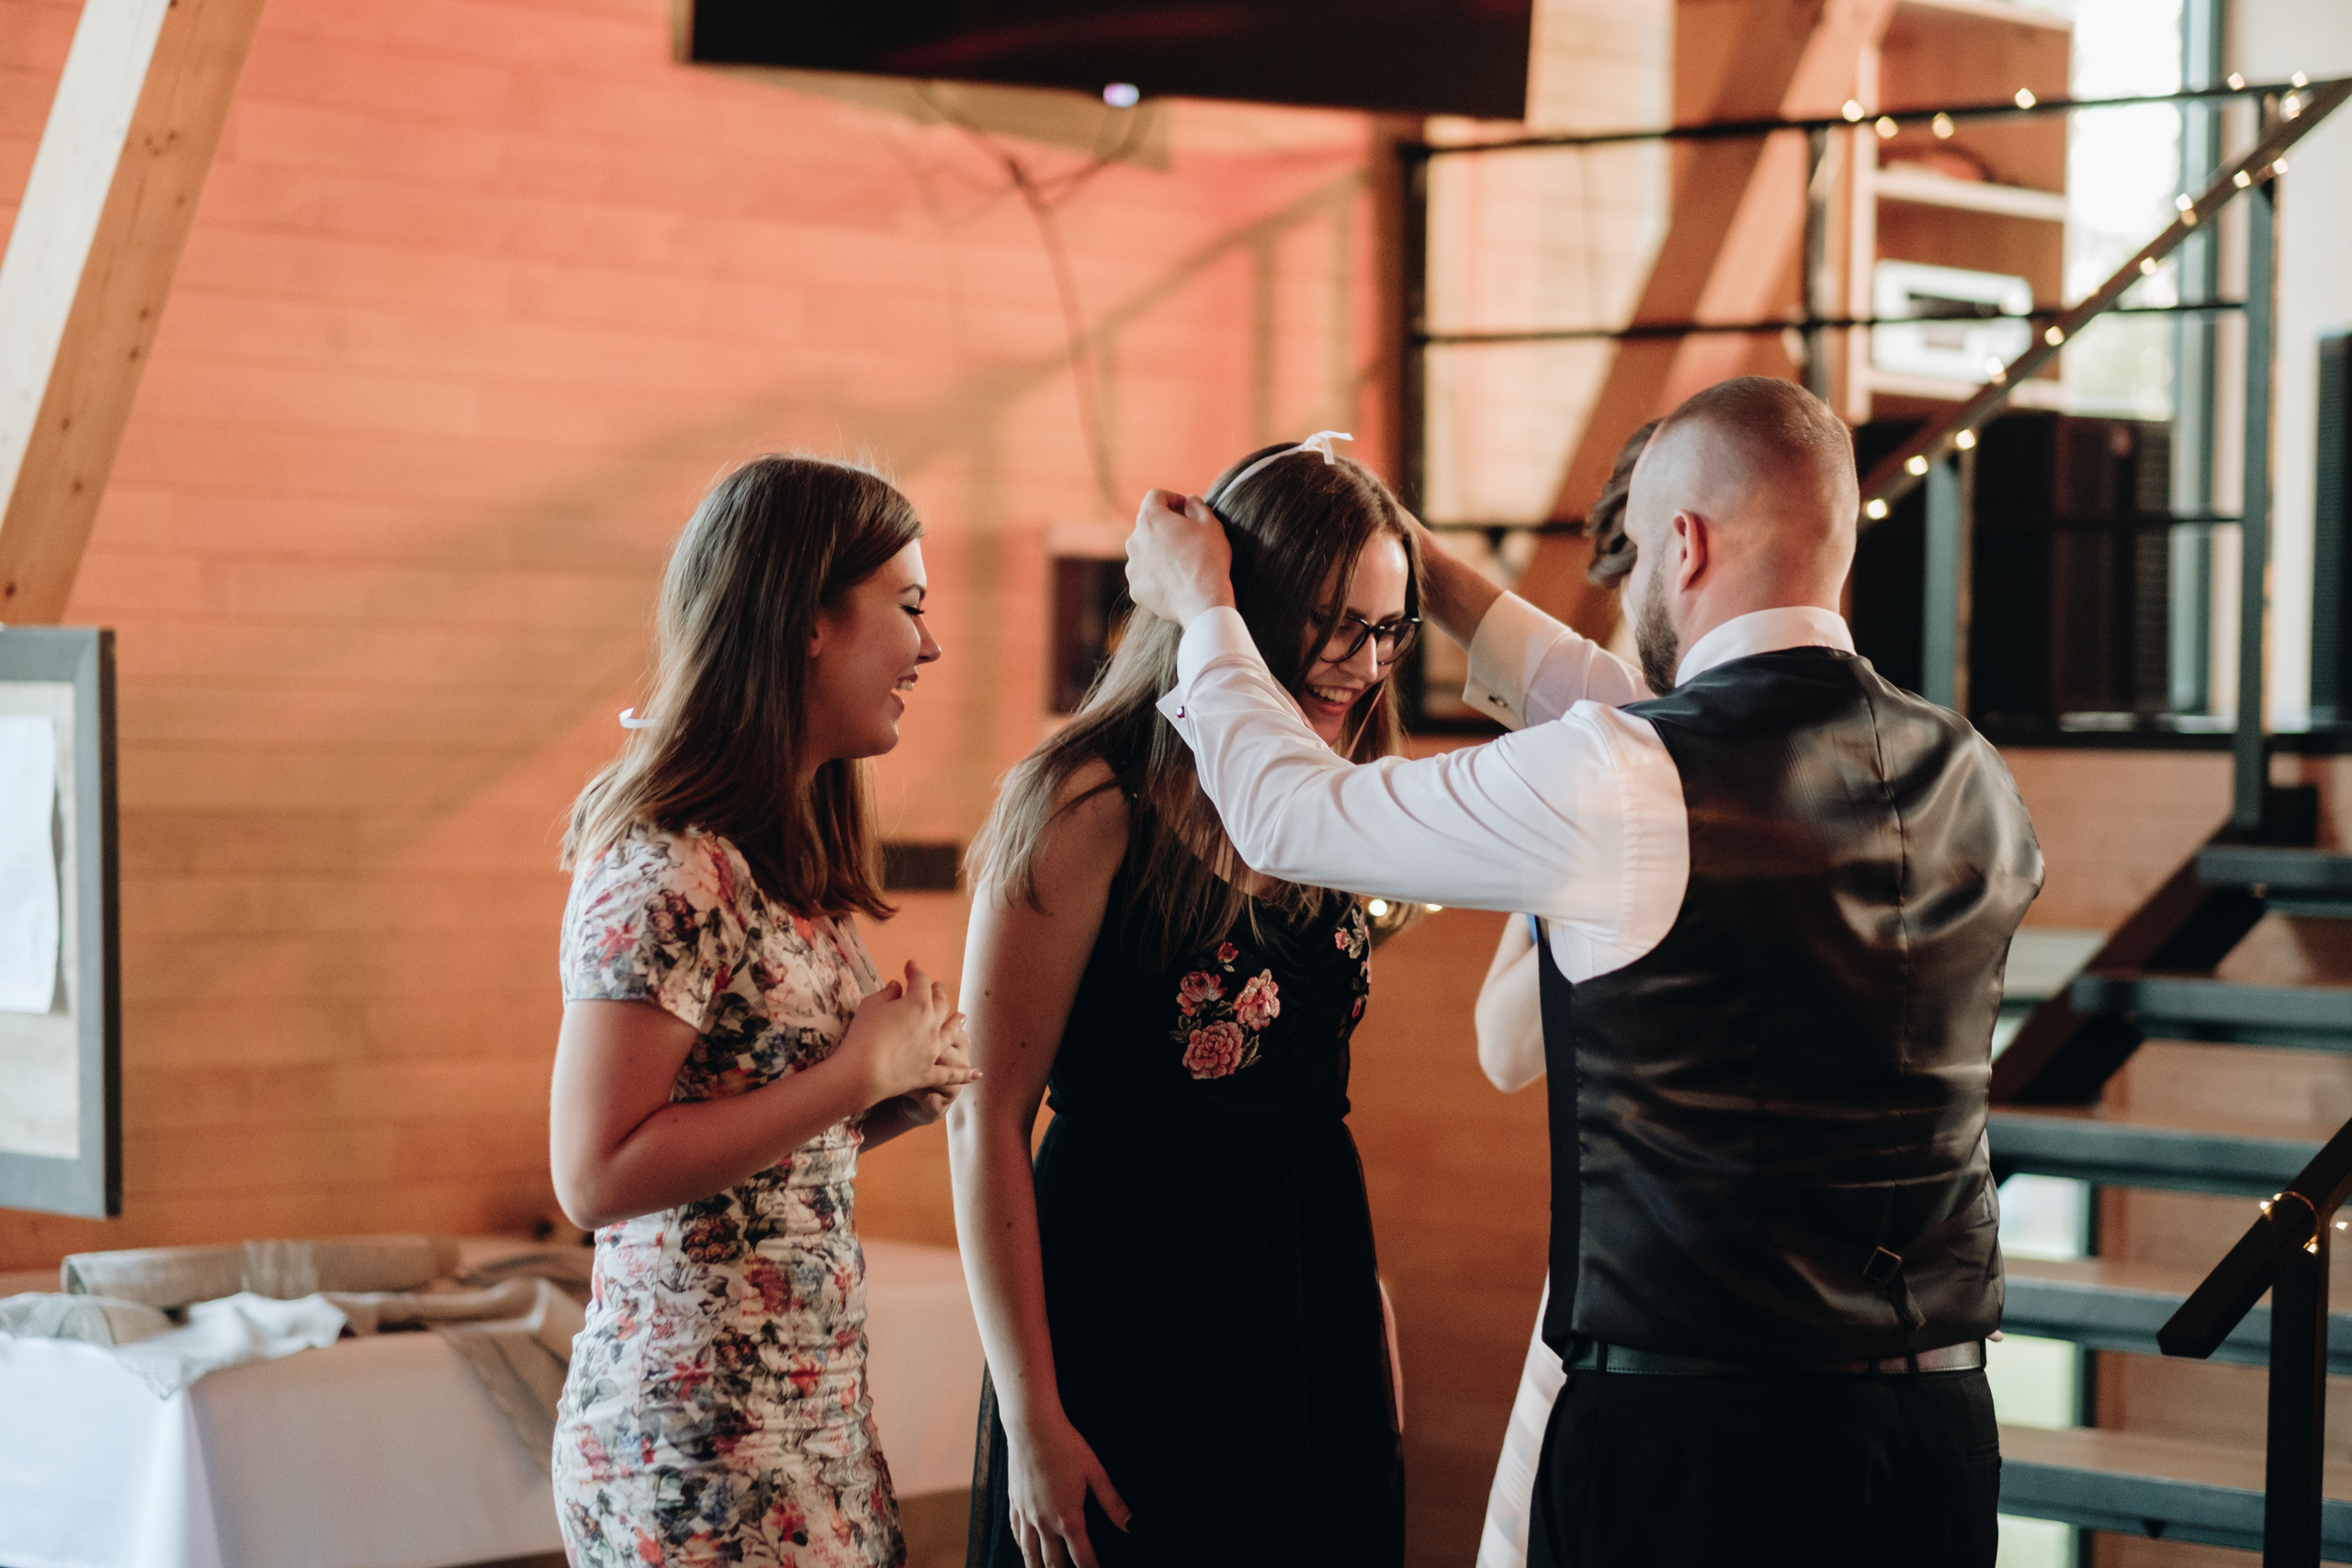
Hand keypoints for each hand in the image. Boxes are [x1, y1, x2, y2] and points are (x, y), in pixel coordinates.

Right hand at [837, 962, 981, 1107]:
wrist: (864, 1072)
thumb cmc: (864, 1034)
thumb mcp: (870, 1006)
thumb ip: (886, 994)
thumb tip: (897, 986)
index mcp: (918, 1004)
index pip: (920, 981)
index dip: (915, 971)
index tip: (911, 966)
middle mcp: (932, 1025)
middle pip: (940, 1004)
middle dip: (938, 993)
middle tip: (938, 986)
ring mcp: (933, 1050)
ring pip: (951, 1034)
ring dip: (957, 1023)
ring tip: (962, 1017)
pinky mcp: (928, 1074)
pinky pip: (951, 1074)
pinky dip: (965, 1074)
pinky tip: (977, 1073)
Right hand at [1006, 1410, 1131, 1567]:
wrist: (1031, 1427)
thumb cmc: (1066, 1446)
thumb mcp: (1095, 1472)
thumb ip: (1113, 1503)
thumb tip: (1132, 1526)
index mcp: (1068, 1517)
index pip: (1082, 1557)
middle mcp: (1044, 1522)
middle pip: (1052, 1562)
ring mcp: (1026, 1514)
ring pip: (1029, 1553)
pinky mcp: (1014, 1503)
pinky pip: (1016, 1533)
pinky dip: (1022, 1547)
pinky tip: (1025, 1549)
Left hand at [1124, 488, 1234, 627]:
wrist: (1203, 602)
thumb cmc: (1209, 559)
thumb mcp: (1211, 524)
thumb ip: (1197, 506)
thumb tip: (1189, 501)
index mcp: (1150, 519)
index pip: (1155, 496)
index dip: (1172, 499)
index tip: (1186, 509)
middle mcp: (1134, 540)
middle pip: (1148, 525)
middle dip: (1165, 527)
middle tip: (1187, 537)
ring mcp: (1132, 567)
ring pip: (1144, 552)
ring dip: (1159, 552)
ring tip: (1182, 563)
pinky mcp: (1135, 589)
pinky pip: (1145, 576)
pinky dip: (1157, 576)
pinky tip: (1176, 582)